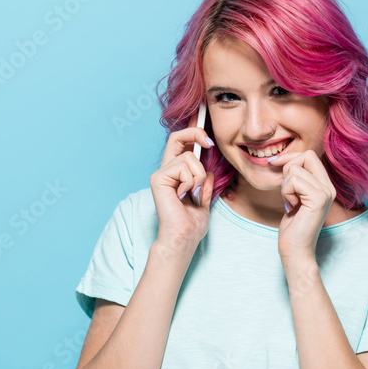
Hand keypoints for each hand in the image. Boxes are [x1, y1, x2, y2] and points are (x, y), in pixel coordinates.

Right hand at [150, 111, 216, 253]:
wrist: (184, 237)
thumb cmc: (191, 225)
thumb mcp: (204, 200)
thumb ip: (205, 185)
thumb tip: (209, 172)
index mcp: (175, 175)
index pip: (180, 145)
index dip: (191, 131)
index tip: (207, 132)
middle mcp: (166, 171)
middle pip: (177, 137)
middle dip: (195, 132)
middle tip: (209, 143)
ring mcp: (160, 174)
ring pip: (189, 158)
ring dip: (199, 176)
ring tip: (194, 193)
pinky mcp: (158, 178)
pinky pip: (182, 168)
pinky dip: (191, 182)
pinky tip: (184, 196)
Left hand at [266, 148, 335, 261]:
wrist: (296, 249)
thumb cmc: (292, 226)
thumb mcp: (293, 196)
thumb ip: (295, 179)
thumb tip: (282, 159)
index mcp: (324, 185)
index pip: (309, 156)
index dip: (290, 158)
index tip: (276, 167)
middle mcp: (329, 187)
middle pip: (306, 156)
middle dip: (287, 169)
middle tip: (286, 191)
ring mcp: (326, 192)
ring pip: (296, 169)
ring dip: (285, 185)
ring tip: (290, 202)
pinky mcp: (319, 198)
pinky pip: (294, 180)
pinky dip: (286, 192)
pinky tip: (291, 206)